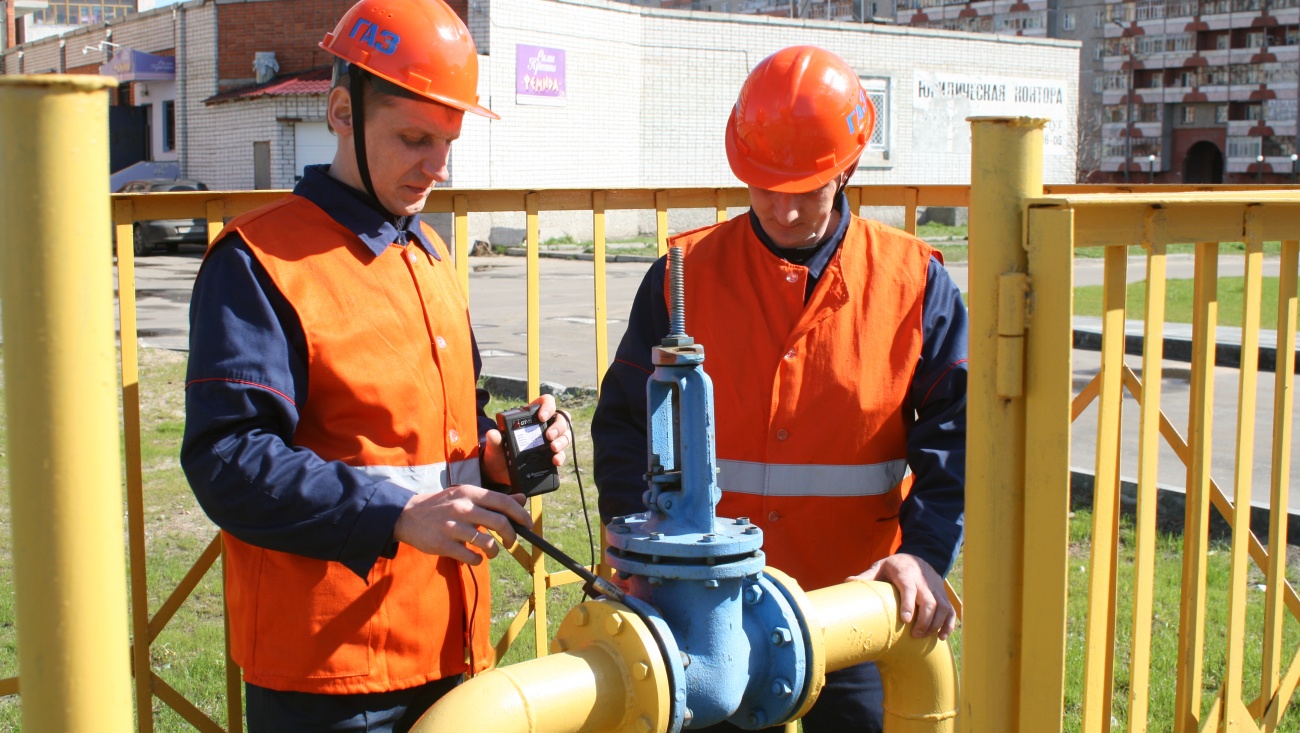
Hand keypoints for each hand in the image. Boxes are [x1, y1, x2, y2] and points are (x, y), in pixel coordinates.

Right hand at [393, 485, 530, 564]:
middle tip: (511, 541)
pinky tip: (475, 557)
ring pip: (487, 543)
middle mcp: (463, 508)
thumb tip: (521, 499)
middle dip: (512, 536)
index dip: (520, 514)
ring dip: (495, 551)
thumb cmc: (441, 506)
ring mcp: (453, 527)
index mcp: (470, 493)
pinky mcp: (444, 545)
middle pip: (500, 523)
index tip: (528, 523)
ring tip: (491, 552)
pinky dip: (478, 560)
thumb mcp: (465, 495)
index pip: (503, 501)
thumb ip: (492, 499)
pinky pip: (471, 557)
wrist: (407, 516)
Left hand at [482, 394, 572, 485]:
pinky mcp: (551, 455)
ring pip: (565, 434)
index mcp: (531, 417)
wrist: (500, 472)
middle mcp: (544, 426)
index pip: (546, 402)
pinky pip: (562, 453)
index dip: (548, 406)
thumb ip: (495, 440)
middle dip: (558, 426)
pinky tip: (555, 460)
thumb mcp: (494, 446)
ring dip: (562, 440)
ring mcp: (549, 441)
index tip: (541, 417)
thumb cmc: (498, 453)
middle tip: (548, 436)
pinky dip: (561, 456)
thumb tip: (492, 433)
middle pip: (560, 418)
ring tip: (553, 448)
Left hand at [851, 553, 955, 639]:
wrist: (919, 556)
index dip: (909, 604)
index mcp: (906, 573)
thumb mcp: (880, 566)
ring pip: (943, 607)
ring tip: (924, 637)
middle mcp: (924, 581)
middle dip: (924, 620)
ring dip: (936, 624)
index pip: (910, 588)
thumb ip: (866, 576)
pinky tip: (941, 636)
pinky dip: (949, 624)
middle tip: (914, 634)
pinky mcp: (944, 595)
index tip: (905, 620)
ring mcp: (936, 588)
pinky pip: (951, 610)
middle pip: (930, 601)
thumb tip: (847, 582)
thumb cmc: (895, 566)